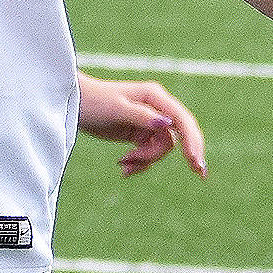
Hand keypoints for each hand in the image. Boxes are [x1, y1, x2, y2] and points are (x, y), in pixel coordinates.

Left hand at [77, 75, 206, 176]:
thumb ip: (142, 116)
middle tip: (200, 175)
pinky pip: (149, 153)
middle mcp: (156, 108)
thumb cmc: (93, 102)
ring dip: (145, 160)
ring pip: (162, 148)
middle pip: (177, 136)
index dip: (193, 141)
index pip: (181, 120)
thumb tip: (167, 123)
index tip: (196, 162)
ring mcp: (149, 121)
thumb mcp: (117, 110)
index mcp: (154, 97)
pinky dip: (139, 162)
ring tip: (123, 163)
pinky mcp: (139, 133)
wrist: (73, 103)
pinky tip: (122, 167)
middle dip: (186, 154)